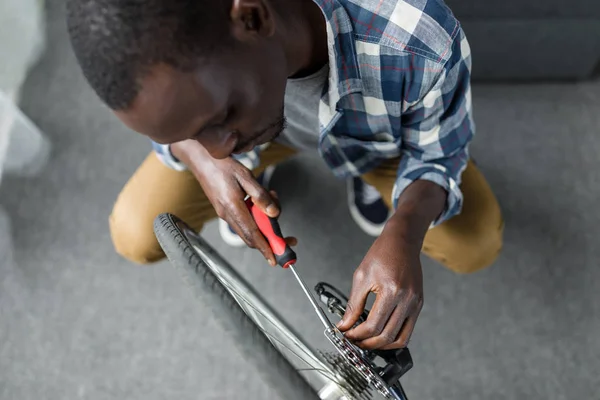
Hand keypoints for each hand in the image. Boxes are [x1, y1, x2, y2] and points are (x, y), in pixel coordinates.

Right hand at [171, 140, 295, 264]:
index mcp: (232, 207)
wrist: (201, 159)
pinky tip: (261, 199)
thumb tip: (274, 213)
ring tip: (272, 198)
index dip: (264, 247)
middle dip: (270, 240)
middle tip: (288, 238)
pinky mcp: (225, 210)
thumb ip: (261, 196)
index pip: (252, 233)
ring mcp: (225, 214)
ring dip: (265, 222)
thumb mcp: (246, 176)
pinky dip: (257, 216)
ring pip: (249, 228)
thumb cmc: (222, 165)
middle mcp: (227, 214)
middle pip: (251, 236)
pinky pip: (244, 220)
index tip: (274, 259)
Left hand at [336, 220, 423, 349]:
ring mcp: (415, 303)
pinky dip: (394, 338)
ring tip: (367, 341)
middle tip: (354, 341)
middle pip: (386, 336)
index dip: (357, 334)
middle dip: (367, 343)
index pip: (373, 325)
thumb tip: (344, 324)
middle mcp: (407, 299)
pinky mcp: (419, 305)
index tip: (347, 334)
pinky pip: (408, 330)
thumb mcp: (361, 277)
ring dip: (381, 345)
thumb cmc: (382, 254)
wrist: (402, 242)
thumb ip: (353, 304)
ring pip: (400, 339)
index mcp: (391, 291)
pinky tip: (381, 334)